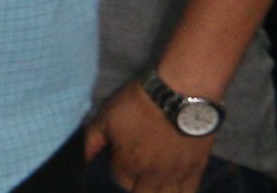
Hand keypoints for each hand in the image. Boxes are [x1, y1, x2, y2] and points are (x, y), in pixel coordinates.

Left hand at [83, 81, 210, 192]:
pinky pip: (188, 192)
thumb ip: (91, 142)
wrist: (179, 93)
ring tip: (153, 178)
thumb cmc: (138, 103)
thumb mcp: (106, 117)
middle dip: (136, 182)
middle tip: (137, 165)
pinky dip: (179, 191)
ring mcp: (176, 175)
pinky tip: (173, 184)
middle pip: (141, 192)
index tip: (120, 152)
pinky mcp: (196, 169)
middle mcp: (152, 177)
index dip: (118, 165)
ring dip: (156, 190)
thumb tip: (80, 160)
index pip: (119, 179)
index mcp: (129, 165)